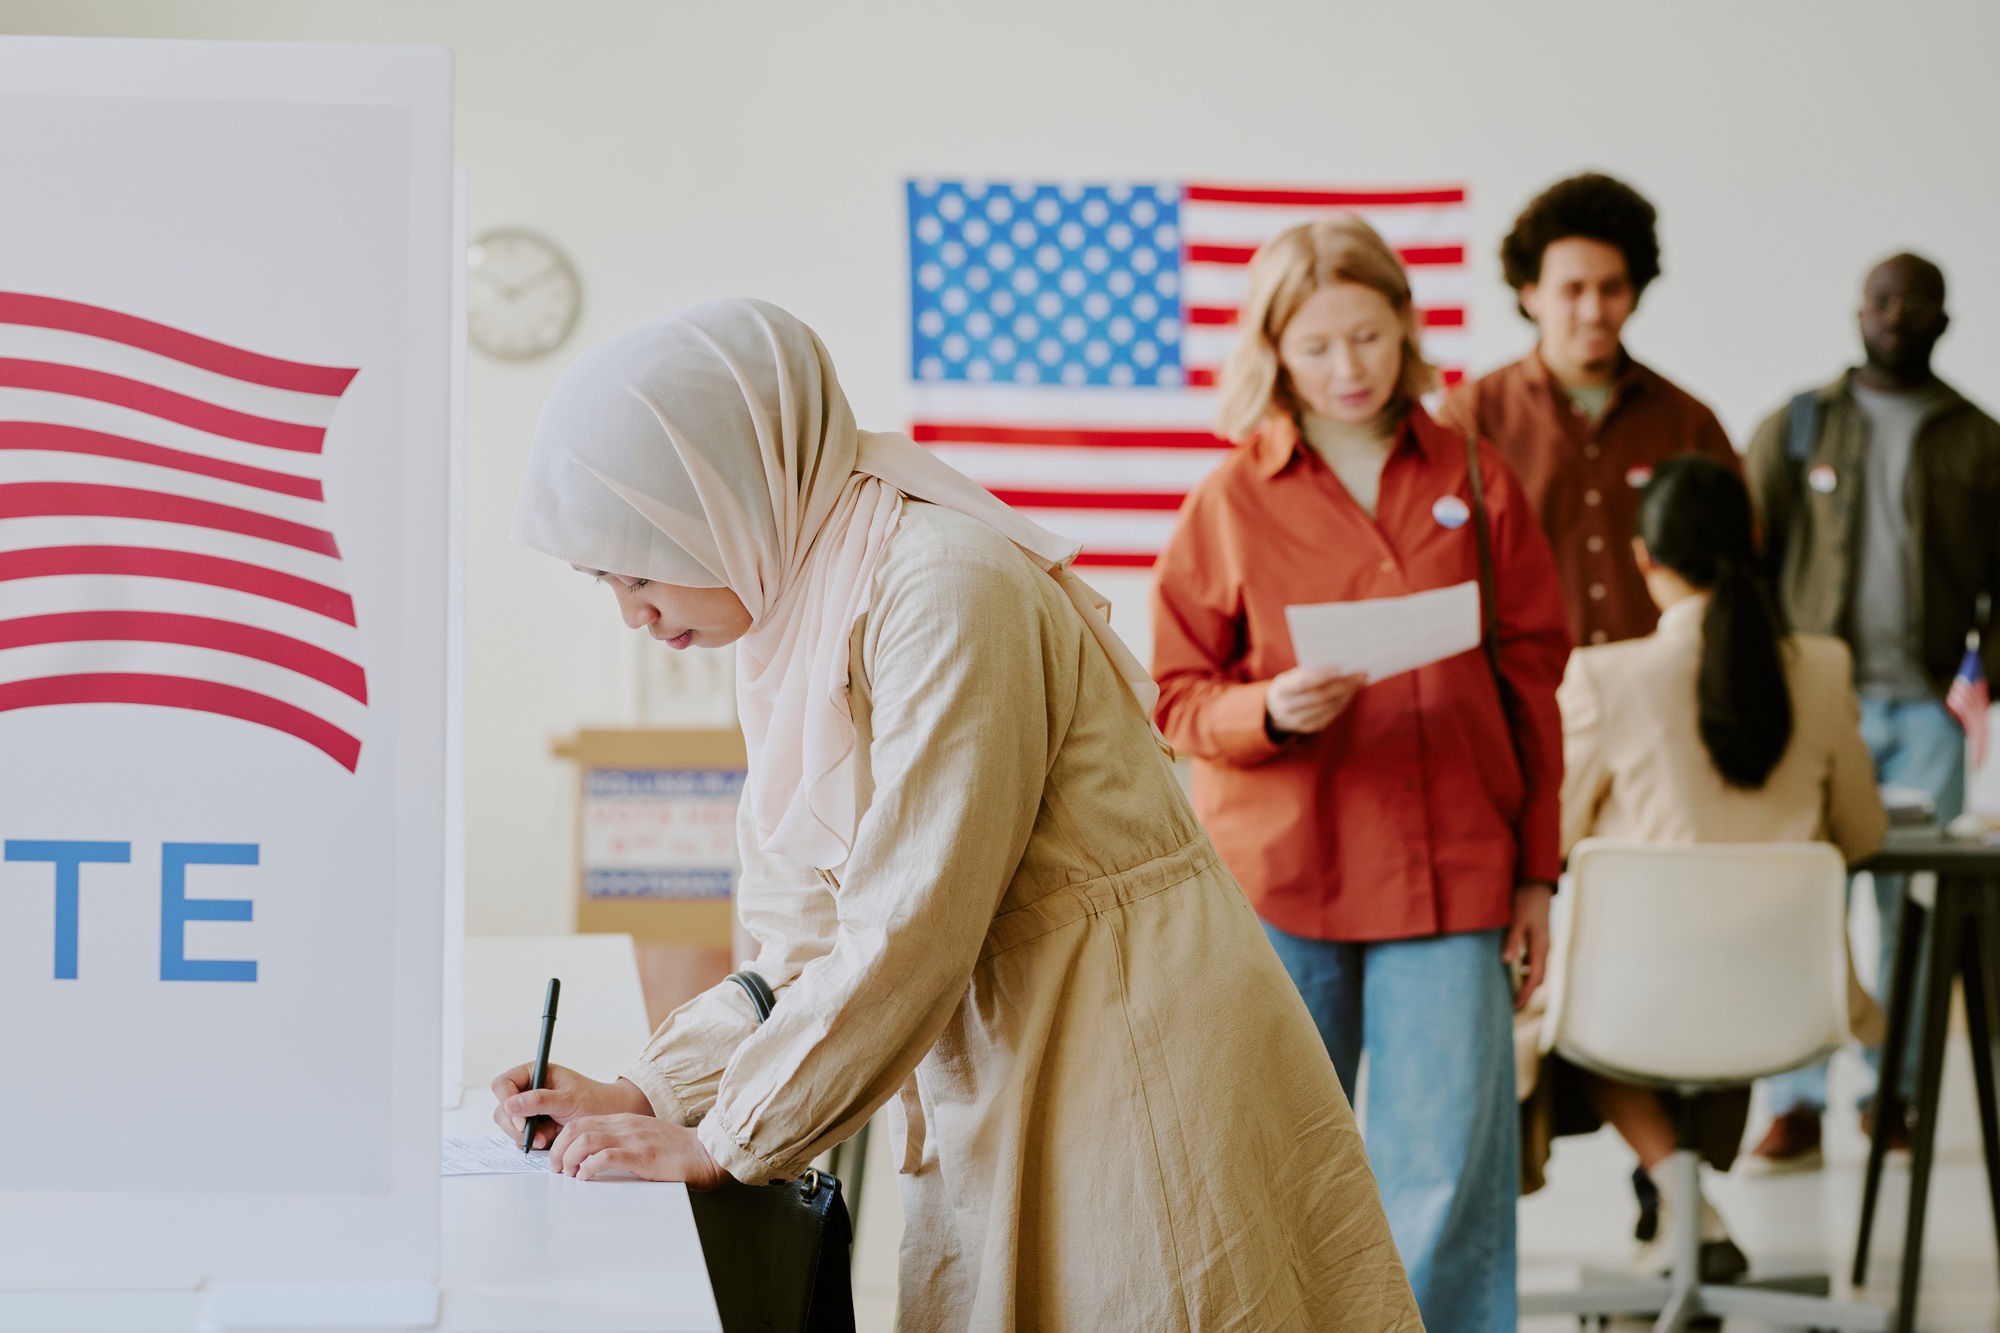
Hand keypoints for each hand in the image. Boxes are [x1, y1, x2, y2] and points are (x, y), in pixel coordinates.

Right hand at [491, 1063, 652, 1148]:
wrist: (608, 1116)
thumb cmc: (594, 1100)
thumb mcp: (569, 1099)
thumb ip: (539, 1101)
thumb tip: (510, 1104)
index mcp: (534, 1073)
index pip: (503, 1085)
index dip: (507, 1102)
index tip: (522, 1121)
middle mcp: (527, 1089)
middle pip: (502, 1108)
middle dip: (516, 1127)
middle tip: (535, 1138)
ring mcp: (528, 1109)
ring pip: (508, 1125)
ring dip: (525, 1136)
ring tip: (549, 1137)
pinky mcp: (532, 1125)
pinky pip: (519, 1137)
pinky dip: (532, 1141)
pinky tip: (550, 1138)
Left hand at [549, 1113, 730, 1188]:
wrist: (706, 1152)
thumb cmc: (676, 1151)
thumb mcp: (643, 1138)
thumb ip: (621, 1142)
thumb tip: (592, 1158)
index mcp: (623, 1121)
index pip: (581, 1122)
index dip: (561, 1141)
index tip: (556, 1159)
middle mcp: (624, 1126)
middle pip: (576, 1129)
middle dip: (558, 1150)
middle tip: (556, 1170)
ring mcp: (633, 1139)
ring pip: (585, 1141)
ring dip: (569, 1159)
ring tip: (569, 1175)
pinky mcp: (641, 1156)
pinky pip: (605, 1157)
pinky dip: (588, 1167)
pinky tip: (586, 1178)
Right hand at [1264, 666, 1367, 735]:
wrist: (1277, 711)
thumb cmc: (1289, 685)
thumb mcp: (1291, 676)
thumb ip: (1309, 671)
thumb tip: (1339, 665)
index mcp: (1281, 689)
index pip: (1303, 682)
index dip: (1322, 675)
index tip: (1340, 667)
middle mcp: (1288, 707)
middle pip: (1321, 696)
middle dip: (1343, 684)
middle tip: (1360, 674)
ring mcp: (1299, 721)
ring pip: (1330, 706)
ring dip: (1348, 693)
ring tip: (1359, 681)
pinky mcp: (1312, 727)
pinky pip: (1333, 714)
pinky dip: (1344, 701)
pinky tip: (1351, 691)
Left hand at [1504, 882, 1553, 1010]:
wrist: (1536, 885)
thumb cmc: (1525, 901)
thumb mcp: (1517, 919)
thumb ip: (1513, 940)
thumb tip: (1507, 961)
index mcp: (1541, 947)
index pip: (1535, 978)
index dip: (1525, 994)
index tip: (1514, 1007)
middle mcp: (1544, 949)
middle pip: (1538, 978)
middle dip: (1527, 994)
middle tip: (1511, 1006)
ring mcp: (1542, 944)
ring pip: (1536, 970)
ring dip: (1526, 983)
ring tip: (1510, 993)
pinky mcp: (1537, 940)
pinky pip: (1533, 962)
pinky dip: (1525, 971)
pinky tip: (1512, 972)